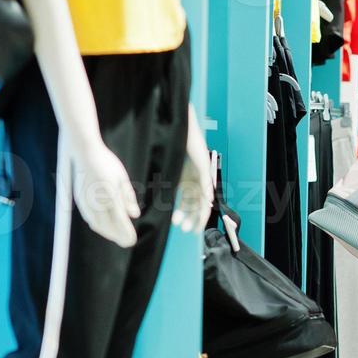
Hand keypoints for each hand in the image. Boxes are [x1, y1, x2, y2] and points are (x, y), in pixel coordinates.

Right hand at [71, 139, 139, 248]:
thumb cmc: (106, 162)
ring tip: (116, 237)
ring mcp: (86, 200)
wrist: (84, 151)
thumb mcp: (121, 177)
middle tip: (127, 243)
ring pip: (96, 224)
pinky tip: (103, 227)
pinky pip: (89, 218)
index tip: (132, 240)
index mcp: (110, 193)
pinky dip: (97, 225)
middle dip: (117, 236)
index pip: (120, 219)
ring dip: (107, 233)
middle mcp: (97, 199)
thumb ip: (128, 197)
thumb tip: (134, 215)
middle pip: (107, 226)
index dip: (126, 232)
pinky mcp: (79, 199)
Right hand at [174, 107, 212, 233]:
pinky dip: (206, 196)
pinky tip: (205, 206)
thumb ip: (162, 184)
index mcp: (185, 181)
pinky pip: (206, 185)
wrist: (176, 128)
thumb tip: (151, 199)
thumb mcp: (165, 170)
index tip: (176, 225)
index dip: (183, 214)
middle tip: (184, 229)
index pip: (187, 201)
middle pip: (195, 204)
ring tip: (189, 225)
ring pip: (202, 199)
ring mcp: (200, 174)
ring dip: (197, 214)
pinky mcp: (204, 167)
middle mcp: (194, 180)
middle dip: (190, 218)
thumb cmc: (168, 146)